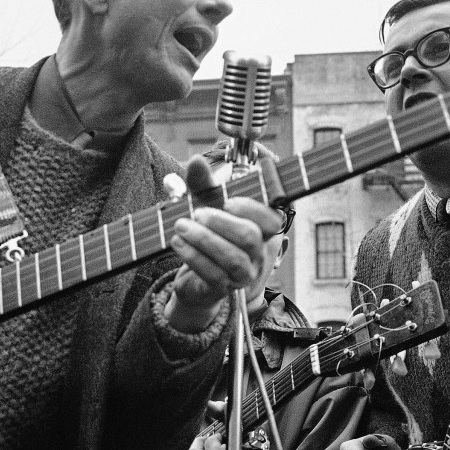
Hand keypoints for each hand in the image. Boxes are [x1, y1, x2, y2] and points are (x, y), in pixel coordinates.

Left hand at [164, 157, 281, 331]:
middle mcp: (257, 252)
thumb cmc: (206, 234)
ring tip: (181, 226)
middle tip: (196, 214)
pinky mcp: (224, 289)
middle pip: (251, 238)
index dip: (253, 209)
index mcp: (260, 229)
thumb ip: (202, 183)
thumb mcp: (202, 204)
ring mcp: (243, 273)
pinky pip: (213, 274)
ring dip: (204, 240)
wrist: (194, 277)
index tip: (228, 200)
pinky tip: (177, 242)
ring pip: (233, 259)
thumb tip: (196, 160)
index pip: (272, 219)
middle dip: (221, 223)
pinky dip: (193, 256)